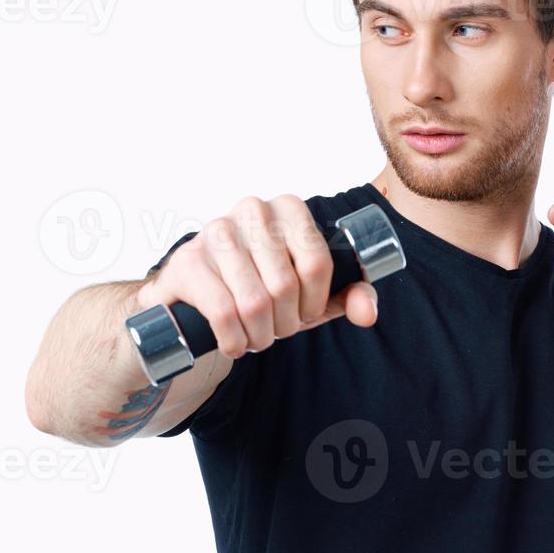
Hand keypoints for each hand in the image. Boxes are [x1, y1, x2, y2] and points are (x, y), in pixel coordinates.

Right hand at [136, 195, 378, 358]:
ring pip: (254, 302)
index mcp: (289, 209)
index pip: (317, 262)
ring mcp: (216, 232)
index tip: (305, 315)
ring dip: (259, 336)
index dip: (315, 302)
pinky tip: (234, 343)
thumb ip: (347, 297)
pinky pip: (222, 312)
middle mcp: (253, 210)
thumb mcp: (309, 292)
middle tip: (276, 330)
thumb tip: (365, 312)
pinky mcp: (187, 262)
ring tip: (255, 337)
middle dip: (285, 323)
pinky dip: (234, 340)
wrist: (196, 295)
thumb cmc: (260, 287)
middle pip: (285, 286)